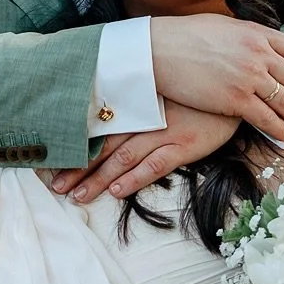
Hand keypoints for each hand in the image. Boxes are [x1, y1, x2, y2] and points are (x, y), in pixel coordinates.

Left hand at [51, 105, 239, 202]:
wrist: (230, 88)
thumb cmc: (193, 90)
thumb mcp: (161, 92)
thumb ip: (137, 104)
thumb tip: (108, 115)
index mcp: (137, 105)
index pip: (99, 129)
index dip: (76, 147)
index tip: (53, 163)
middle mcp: (146, 119)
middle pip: (104, 146)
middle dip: (78, 168)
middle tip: (55, 186)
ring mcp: (165, 132)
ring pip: (123, 158)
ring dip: (99, 178)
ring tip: (78, 195)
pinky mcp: (185, 144)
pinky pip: (155, 164)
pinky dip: (134, 178)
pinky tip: (117, 191)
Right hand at [149, 15, 283, 143]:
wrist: (159, 50)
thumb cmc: (184, 36)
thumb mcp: (223, 26)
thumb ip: (246, 36)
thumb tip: (257, 43)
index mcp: (257, 34)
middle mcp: (259, 55)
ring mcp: (249, 78)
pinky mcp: (235, 99)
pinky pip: (265, 118)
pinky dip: (279, 129)